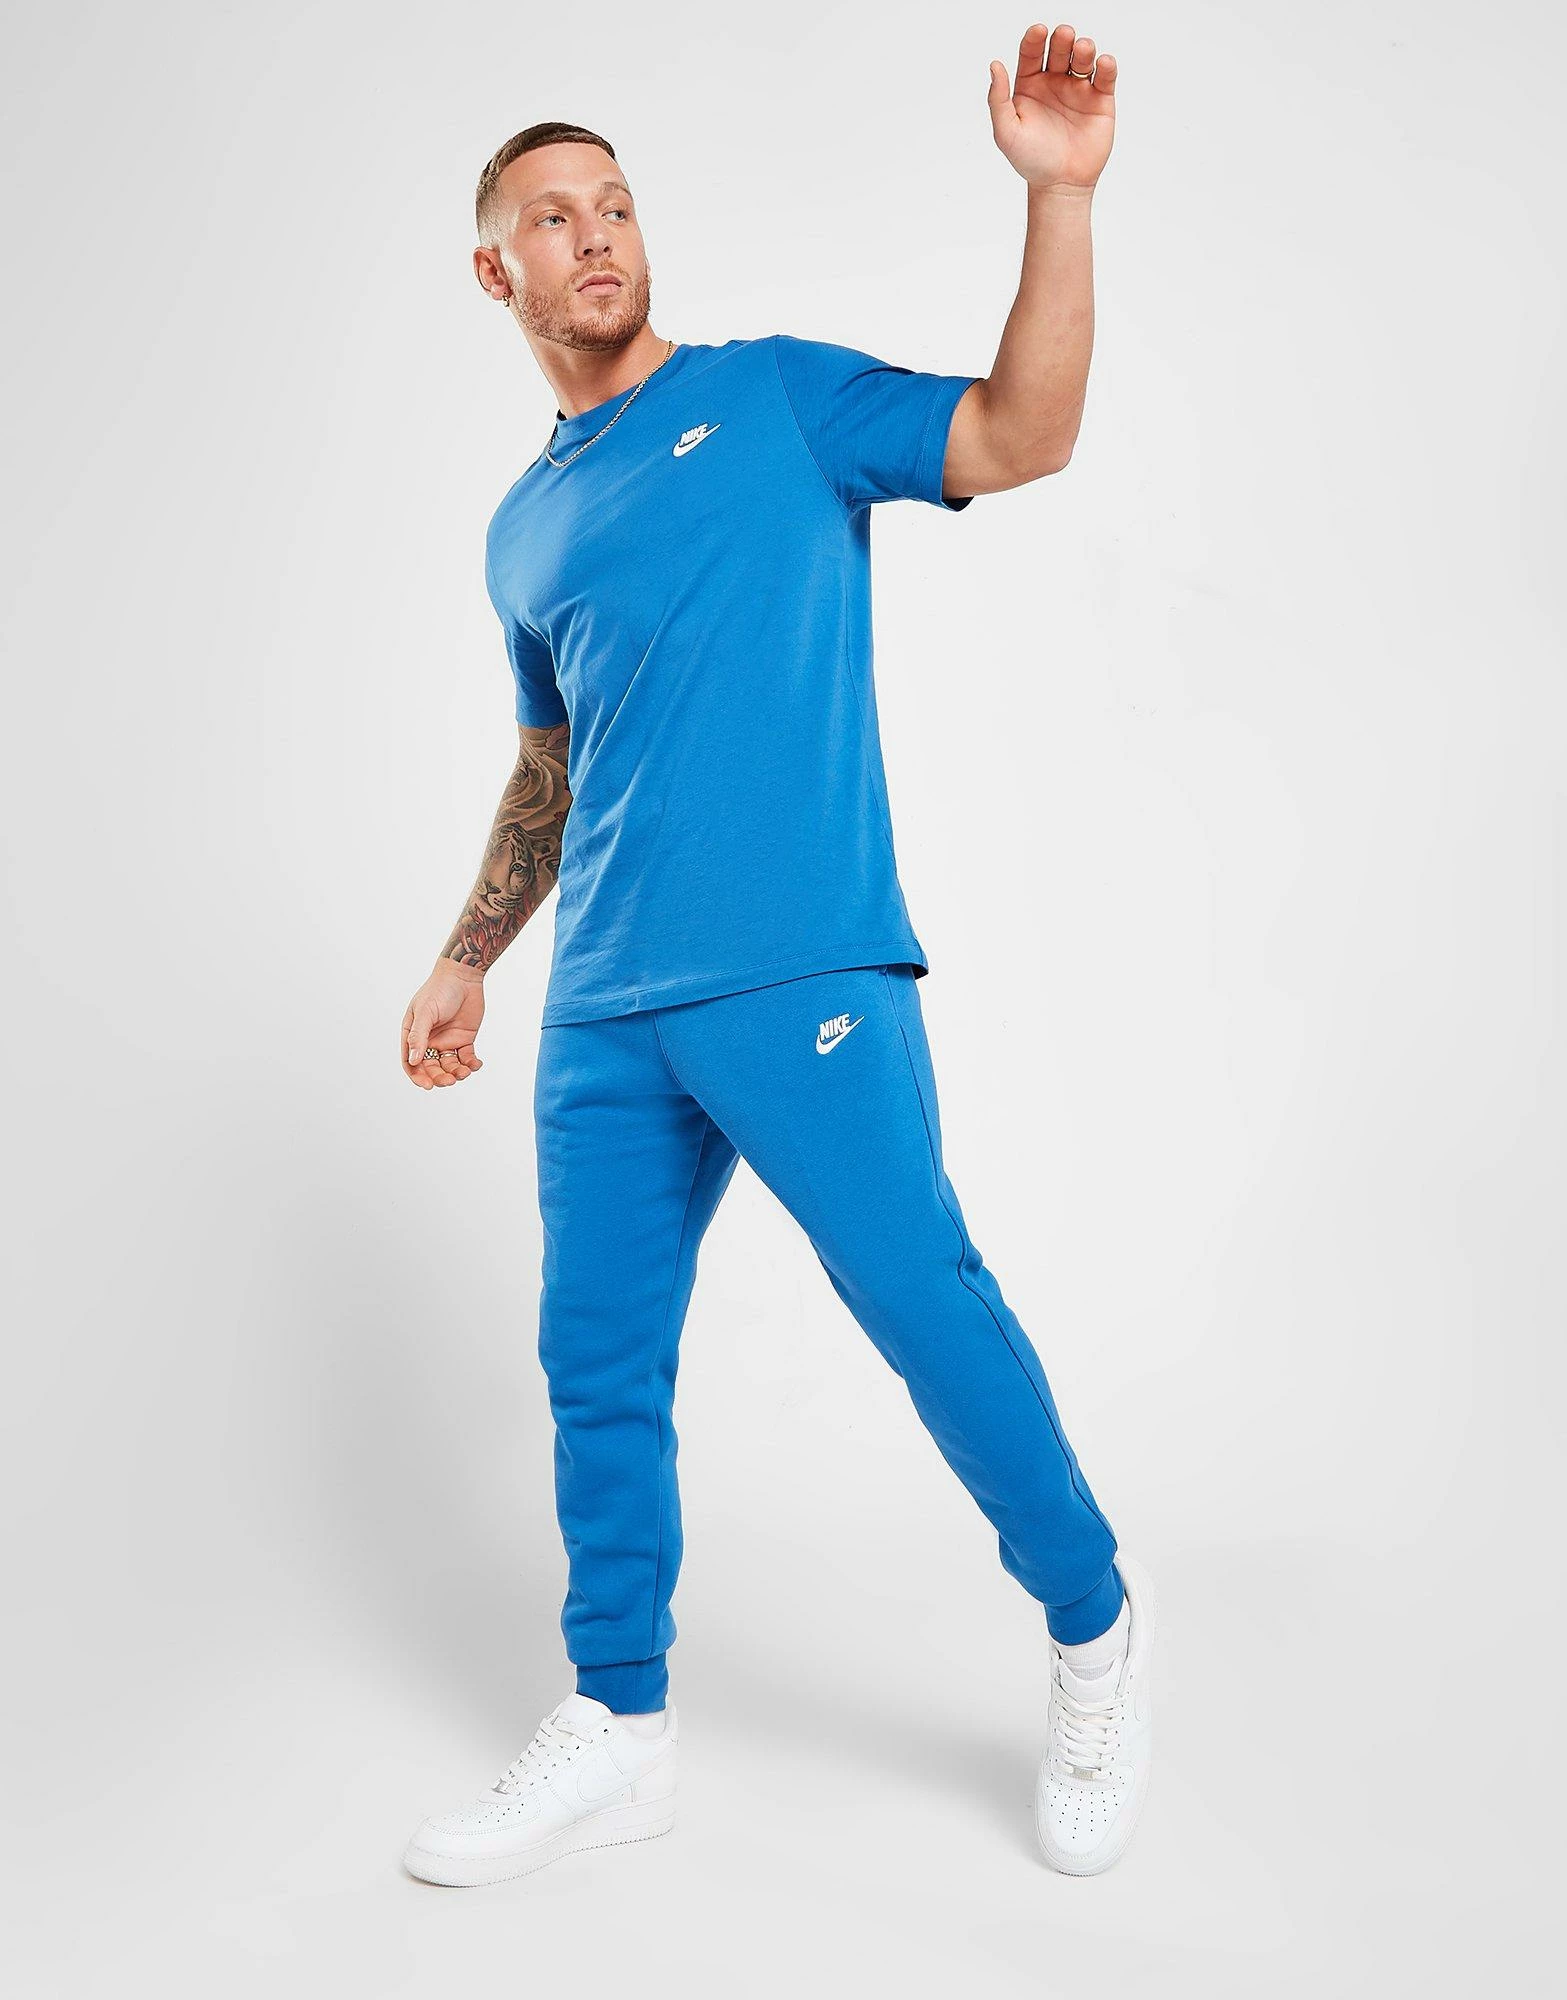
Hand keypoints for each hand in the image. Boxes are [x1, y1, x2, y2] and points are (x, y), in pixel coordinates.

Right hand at [402, 962, 486, 1089]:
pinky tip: (475, 1065)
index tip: (427, 1085)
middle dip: (439, 1077)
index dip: (417, 1076)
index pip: (411, 1062)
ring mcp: (447, 1041)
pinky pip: (466, 1058)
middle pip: (431, 1068)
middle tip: (449, 1080)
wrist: (464, 976)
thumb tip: (413, 1061)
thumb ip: (419, 1036)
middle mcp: (429, 1040)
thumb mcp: (426, 1012)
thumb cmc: (439, 990)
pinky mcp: (464, 1039)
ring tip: (465, 1072)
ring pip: (449, 1066)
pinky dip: (471, 1065)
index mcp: (414, 1034)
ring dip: (456, 1073)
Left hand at [987, 21, 1117, 191]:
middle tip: (1065, 36)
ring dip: (1084, 48)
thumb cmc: (1031, 161)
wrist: (1060, 185)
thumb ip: (998, 100)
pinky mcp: (1100, 99)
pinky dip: (1106, 66)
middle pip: (1059, 49)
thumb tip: (995, 65)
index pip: (1032, 52)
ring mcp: (1078, 89)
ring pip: (1083, 57)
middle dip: (1063, 38)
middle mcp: (1054, 82)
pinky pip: (1106, 76)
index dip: (1035, 38)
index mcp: (1030, 85)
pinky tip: (1102, 63)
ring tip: (1082, 51)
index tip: (1039, 31)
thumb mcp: (1006, 133)